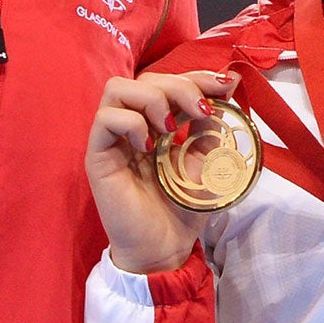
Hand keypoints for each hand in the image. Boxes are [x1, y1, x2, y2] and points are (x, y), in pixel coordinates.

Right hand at [86, 70, 236, 274]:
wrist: (165, 247)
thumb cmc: (182, 207)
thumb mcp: (207, 161)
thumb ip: (210, 126)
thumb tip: (225, 89)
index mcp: (157, 122)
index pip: (168, 80)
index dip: (196, 75)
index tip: (225, 86)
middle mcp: (132, 125)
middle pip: (146, 78)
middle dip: (180, 86)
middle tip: (201, 112)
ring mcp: (112, 139)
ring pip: (118, 89)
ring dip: (153, 98)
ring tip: (173, 128)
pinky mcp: (98, 156)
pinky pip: (105, 119)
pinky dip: (131, 123)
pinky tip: (150, 146)